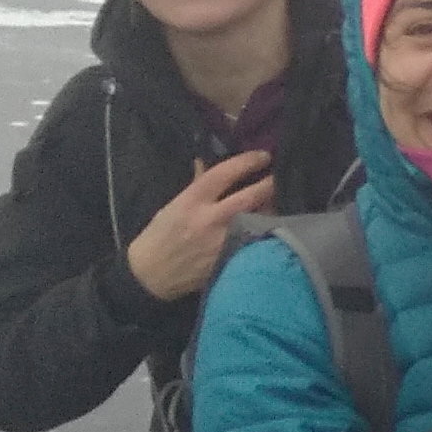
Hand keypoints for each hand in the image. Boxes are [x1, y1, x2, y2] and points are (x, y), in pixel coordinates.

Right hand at [127, 153, 275, 300]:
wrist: (151, 276)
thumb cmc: (159, 237)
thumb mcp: (173, 206)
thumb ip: (195, 186)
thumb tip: (207, 162)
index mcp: (191, 201)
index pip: (224, 173)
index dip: (247, 161)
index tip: (264, 156)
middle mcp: (210, 219)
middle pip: (251, 195)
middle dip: (270, 183)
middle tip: (280, 176)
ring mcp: (224, 241)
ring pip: (260, 218)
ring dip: (273, 207)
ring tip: (279, 199)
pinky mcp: (231, 258)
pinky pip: (258, 239)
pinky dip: (267, 229)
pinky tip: (275, 223)